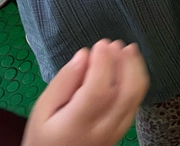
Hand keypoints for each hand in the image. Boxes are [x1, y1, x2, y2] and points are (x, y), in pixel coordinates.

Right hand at [23, 40, 148, 145]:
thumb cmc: (44, 136)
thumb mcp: (42, 111)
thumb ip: (62, 82)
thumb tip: (83, 55)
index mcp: (77, 124)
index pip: (98, 91)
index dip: (103, 64)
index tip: (100, 44)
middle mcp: (102, 128)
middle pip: (126, 92)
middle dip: (125, 62)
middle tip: (115, 44)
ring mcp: (117, 130)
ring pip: (136, 97)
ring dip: (135, 68)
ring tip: (127, 49)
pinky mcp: (123, 130)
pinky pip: (136, 102)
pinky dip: (137, 80)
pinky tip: (130, 66)